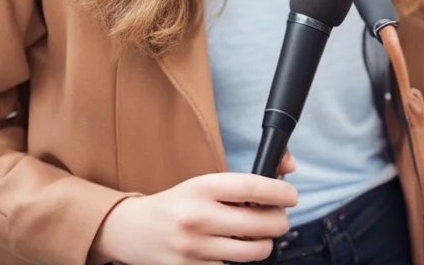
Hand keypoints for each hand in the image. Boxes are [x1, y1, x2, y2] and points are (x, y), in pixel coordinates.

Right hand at [89, 172, 297, 264]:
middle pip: (262, 225)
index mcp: (202, 187)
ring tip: (258, 236)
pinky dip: (238, 260)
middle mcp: (197, 217)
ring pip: (254, 252)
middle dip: (279, 222)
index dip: (280, 192)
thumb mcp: (203, 183)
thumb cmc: (177, 204)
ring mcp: (193, 248)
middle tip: (277, 218)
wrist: (131, 230)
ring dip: (264, 244)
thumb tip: (289, 167)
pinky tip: (230, 249)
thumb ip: (244, 181)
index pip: (253, 188)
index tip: (291, 196)